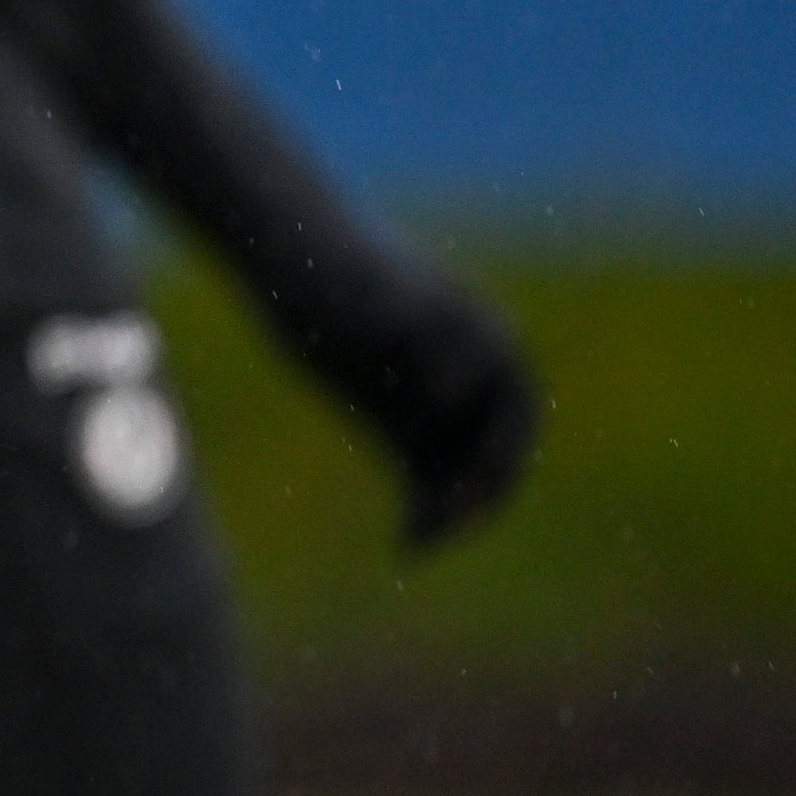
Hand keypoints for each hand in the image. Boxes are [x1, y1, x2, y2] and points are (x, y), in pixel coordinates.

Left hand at [317, 266, 543, 552]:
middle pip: (492, 450)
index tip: (470, 492)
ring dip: (449, 509)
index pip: (514, 416)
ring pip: (459, 468)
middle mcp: (470, 372)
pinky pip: (424, 473)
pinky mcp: (397, 419)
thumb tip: (456, 397)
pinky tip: (405, 542)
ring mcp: (434, 396)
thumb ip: (421, 344)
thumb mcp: (372, 302)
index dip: (500, 459)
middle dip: (476, 495)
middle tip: (445, 532)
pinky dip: (421, 507)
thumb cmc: (330, 268)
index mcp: (484, 338)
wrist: (280, 251)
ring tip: (419, 544)